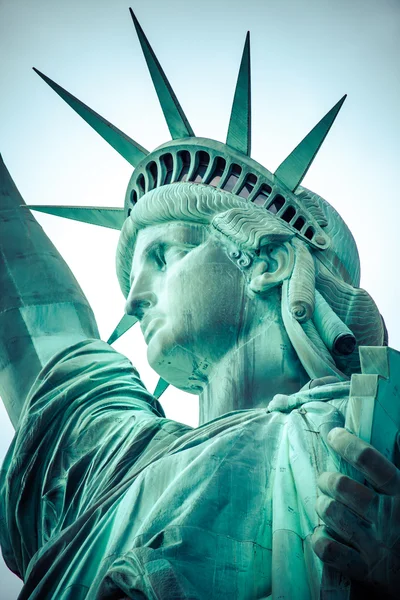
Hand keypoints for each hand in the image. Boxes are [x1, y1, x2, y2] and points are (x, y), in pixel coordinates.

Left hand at [312, 427, 399, 597]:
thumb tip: (394, 434)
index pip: (369, 460)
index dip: (347, 443)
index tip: (333, 434)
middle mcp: (389, 518)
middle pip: (342, 486)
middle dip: (327, 479)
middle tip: (326, 480)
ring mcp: (377, 546)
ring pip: (332, 513)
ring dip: (323, 506)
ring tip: (326, 505)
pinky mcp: (367, 572)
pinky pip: (331, 551)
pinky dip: (321, 540)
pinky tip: (323, 534)